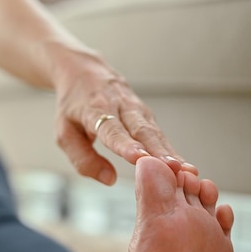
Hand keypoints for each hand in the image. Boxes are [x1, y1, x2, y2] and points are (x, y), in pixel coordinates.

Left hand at [53, 52, 196, 184]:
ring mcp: (137, 109)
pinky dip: (171, 150)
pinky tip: (185, 168)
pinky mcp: (146, 114)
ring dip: (170, 152)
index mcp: (95, 109)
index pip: (111, 129)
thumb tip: (109, 179)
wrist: (84, 72)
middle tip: (172, 168)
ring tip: (185, 171)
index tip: (139, 157)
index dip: (126, 144)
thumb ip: (82, 158)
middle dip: (158, 150)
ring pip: (155, 132)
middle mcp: (120, 106)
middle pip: (141, 130)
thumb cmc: (72, 107)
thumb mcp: (64, 132)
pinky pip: (159, 134)